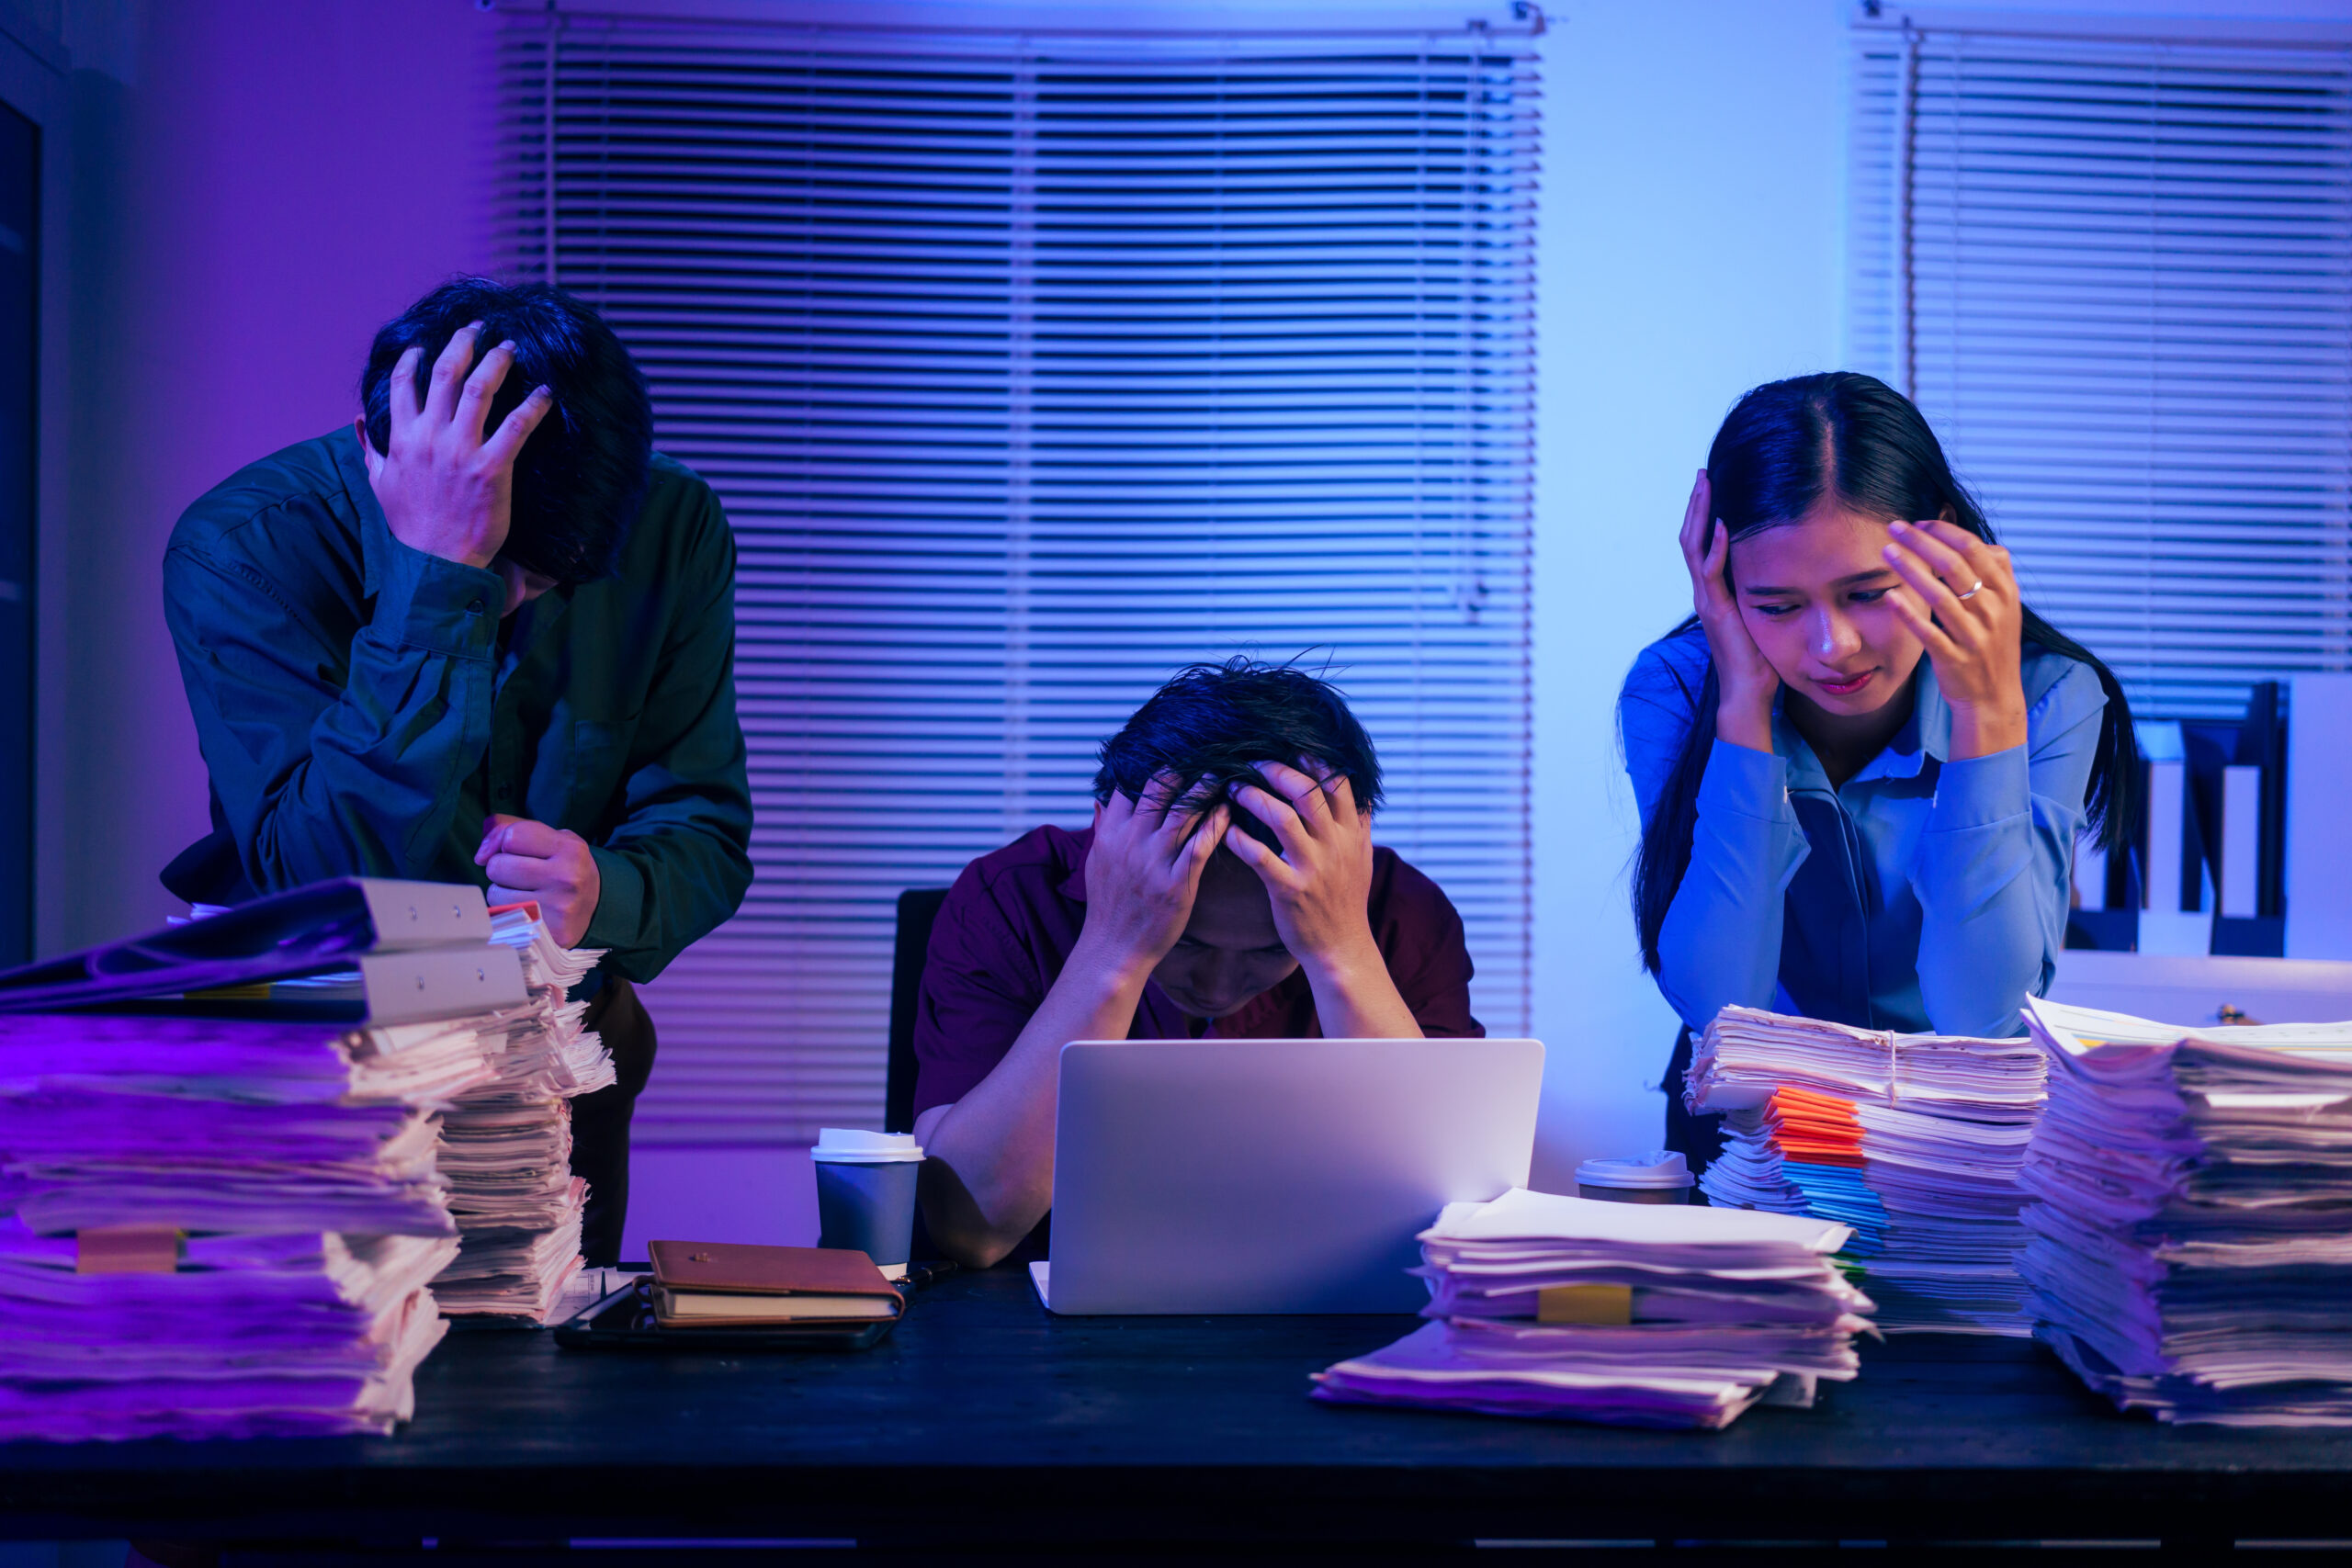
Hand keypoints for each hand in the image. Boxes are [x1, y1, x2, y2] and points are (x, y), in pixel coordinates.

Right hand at [358, 324, 554, 571]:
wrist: (434, 564)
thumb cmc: (409, 526)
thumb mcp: (378, 485)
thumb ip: (369, 450)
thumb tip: (356, 423)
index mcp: (401, 439)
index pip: (402, 384)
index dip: (414, 359)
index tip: (425, 345)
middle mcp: (429, 437)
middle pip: (444, 373)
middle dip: (462, 343)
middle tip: (479, 327)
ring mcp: (460, 451)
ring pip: (478, 389)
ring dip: (497, 362)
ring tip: (511, 347)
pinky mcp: (491, 469)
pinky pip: (515, 427)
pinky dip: (533, 406)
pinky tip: (547, 394)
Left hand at [475, 814, 601, 946]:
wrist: (597, 905)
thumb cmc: (565, 867)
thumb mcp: (552, 839)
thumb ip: (511, 828)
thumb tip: (481, 854)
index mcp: (570, 849)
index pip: (512, 836)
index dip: (506, 842)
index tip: (516, 851)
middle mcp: (566, 877)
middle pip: (497, 865)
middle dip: (502, 868)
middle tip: (524, 875)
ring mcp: (558, 907)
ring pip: (494, 893)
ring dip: (502, 892)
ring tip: (525, 892)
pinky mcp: (548, 931)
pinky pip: (502, 916)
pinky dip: (507, 911)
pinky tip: (526, 909)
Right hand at [1077, 772, 1228, 973]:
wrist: (1113, 948)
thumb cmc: (1107, 906)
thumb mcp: (1095, 862)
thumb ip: (1101, 828)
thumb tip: (1100, 799)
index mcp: (1110, 835)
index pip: (1128, 786)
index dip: (1148, 765)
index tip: (1170, 753)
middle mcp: (1130, 843)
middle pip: (1157, 789)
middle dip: (1181, 768)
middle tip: (1203, 755)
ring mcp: (1154, 862)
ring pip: (1182, 811)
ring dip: (1204, 788)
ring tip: (1222, 773)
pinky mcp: (1176, 883)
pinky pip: (1200, 845)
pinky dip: (1216, 824)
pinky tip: (1228, 810)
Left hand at [1224, 759, 1379, 978]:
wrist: (1341, 947)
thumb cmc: (1345, 898)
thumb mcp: (1361, 856)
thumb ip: (1357, 821)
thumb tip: (1356, 786)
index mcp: (1351, 833)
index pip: (1337, 782)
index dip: (1312, 758)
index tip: (1289, 745)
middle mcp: (1335, 846)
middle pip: (1308, 792)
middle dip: (1277, 770)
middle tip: (1252, 763)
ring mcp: (1313, 868)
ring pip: (1282, 818)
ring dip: (1253, 797)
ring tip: (1234, 789)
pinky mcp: (1289, 890)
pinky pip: (1259, 857)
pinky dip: (1239, 839)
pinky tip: (1226, 830)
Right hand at [1678, 468, 1776, 750]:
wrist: (1748, 692)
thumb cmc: (1759, 658)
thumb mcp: (1763, 613)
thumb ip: (1763, 590)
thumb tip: (1783, 567)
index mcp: (1714, 590)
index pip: (1702, 542)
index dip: (1704, 513)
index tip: (1712, 485)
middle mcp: (1704, 591)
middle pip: (1691, 537)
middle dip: (1697, 504)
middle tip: (1704, 473)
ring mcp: (1706, 600)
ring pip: (1693, 548)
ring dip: (1699, 515)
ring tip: (1705, 486)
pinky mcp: (1716, 611)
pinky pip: (1710, 573)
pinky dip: (1713, 547)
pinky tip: (1720, 525)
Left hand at [1881, 517, 2026, 758]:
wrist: (1994, 697)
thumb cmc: (1992, 645)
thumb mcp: (2005, 607)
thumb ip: (1993, 574)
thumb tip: (1974, 541)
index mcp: (2005, 592)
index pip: (1974, 550)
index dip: (1944, 532)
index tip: (1919, 523)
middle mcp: (1992, 611)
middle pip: (1955, 566)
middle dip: (1922, 542)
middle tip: (1894, 526)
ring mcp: (1974, 636)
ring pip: (1940, 596)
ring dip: (1911, 570)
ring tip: (1887, 552)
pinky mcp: (1954, 659)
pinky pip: (1929, 633)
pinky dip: (1909, 613)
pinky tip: (1889, 596)